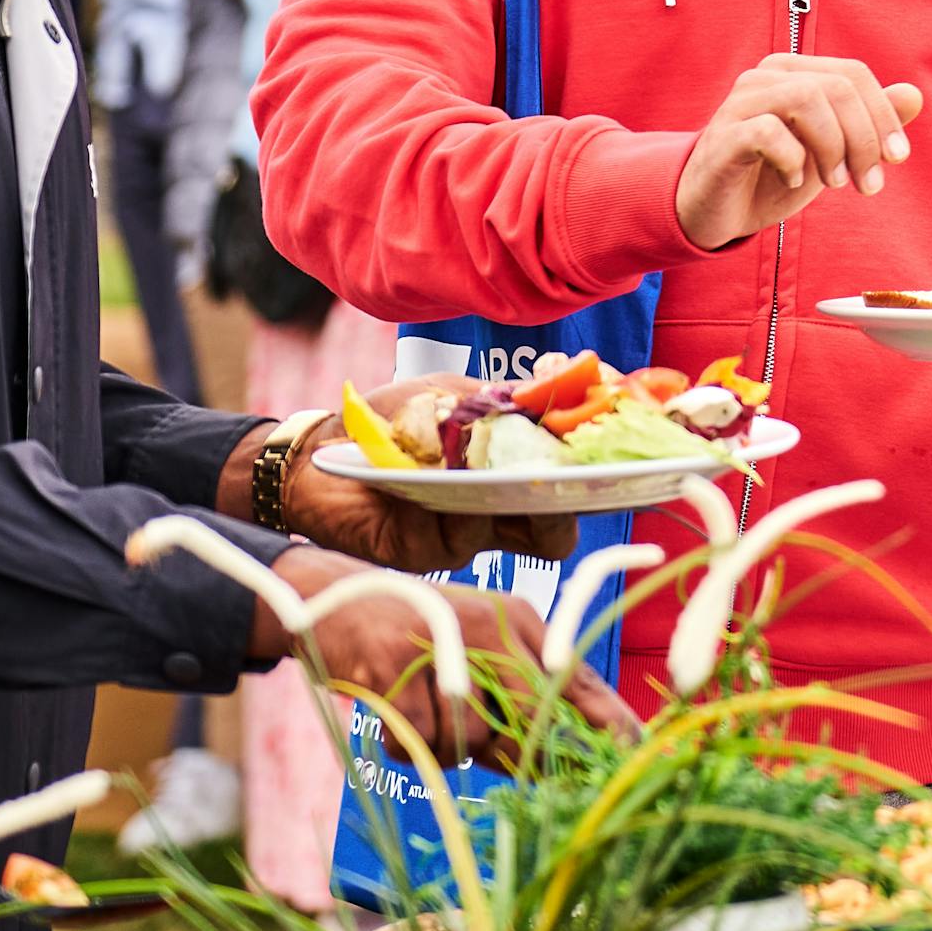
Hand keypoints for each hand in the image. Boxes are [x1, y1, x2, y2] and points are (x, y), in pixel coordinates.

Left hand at [223, 379, 579, 566]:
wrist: (321, 449)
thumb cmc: (390, 420)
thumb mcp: (454, 395)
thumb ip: (504, 398)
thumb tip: (562, 378)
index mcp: (508, 476)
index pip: (568, 488)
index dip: (595, 472)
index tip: (610, 446)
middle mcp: (493, 513)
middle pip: (556, 528)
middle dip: (568, 500)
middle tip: (565, 472)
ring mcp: (463, 536)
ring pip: (515, 536)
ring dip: (516, 496)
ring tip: (504, 466)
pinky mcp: (426, 552)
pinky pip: (462, 538)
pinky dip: (460, 503)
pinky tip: (442, 473)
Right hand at [253, 550, 635, 753]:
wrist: (335, 600)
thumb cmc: (419, 633)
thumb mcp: (481, 646)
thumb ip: (521, 696)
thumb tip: (559, 759)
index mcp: (519, 619)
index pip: (575, 678)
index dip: (606, 721)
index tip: (633, 753)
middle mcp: (489, 628)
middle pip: (528, 717)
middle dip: (522, 754)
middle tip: (502, 759)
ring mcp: (441, 647)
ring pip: (469, 739)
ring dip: (447, 745)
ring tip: (424, 711)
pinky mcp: (393, 671)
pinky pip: (418, 741)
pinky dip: (405, 742)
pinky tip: (395, 711)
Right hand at [676, 56, 923, 250]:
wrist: (716, 211)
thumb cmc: (776, 174)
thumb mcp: (833, 151)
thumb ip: (870, 122)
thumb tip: (914, 95)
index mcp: (796, 71)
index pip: (854, 75)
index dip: (884, 116)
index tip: (897, 159)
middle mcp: (767, 76)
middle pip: (837, 87)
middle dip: (864, 138)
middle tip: (869, 184)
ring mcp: (741, 101)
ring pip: (806, 99)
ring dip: (833, 148)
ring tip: (835, 183)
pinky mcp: (723, 135)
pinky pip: (769, 132)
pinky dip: (793, 160)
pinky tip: (794, 180)